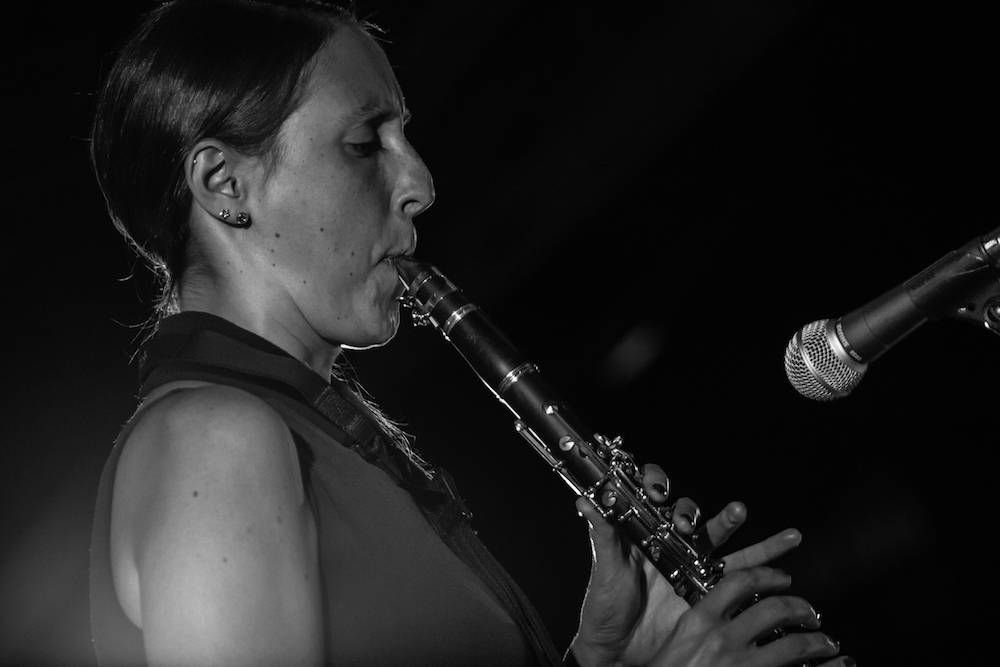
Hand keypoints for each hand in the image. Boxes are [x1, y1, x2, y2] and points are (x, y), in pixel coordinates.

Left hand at [570, 467, 852, 666]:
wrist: (616, 651)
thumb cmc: (604, 608)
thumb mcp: (605, 569)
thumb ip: (602, 533)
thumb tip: (586, 500)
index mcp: (643, 534)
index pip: (653, 499)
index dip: (656, 487)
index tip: (656, 493)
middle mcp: (670, 545)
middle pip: (687, 515)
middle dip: (689, 510)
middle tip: (685, 520)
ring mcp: (692, 567)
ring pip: (719, 538)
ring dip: (733, 522)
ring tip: (741, 510)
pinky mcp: (711, 593)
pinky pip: (745, 573)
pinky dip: (767, 561)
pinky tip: (786, 547)